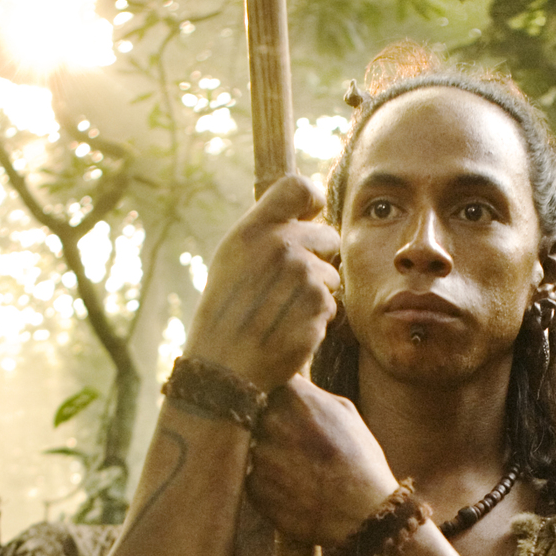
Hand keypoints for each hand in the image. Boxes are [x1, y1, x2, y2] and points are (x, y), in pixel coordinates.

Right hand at [183, 175, 341, 392]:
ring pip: (331, 275)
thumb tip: (307, 212)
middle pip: (328, 235)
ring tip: (283, 311)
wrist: (224, 367)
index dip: (313, 200)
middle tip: (289, 285)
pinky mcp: (318, 305)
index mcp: (254, 230)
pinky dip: (317, 318)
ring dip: (316, 293)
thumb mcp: (231, 260)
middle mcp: (280, 246)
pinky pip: (332, 305)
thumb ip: (265, 233)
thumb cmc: (226, 313)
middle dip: (318, 258)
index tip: (312, 215)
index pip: (299, 187)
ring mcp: (302, 275)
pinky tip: (290, 328)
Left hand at [246, 378, 400, 545]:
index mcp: (293, 396)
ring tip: (297, 468)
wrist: (364, 514)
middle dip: (269, 425)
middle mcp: (270, 420)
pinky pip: (252, 476)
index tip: (280, 404)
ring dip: (268, 455)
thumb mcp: (345, 413)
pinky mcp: (253, 486)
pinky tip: (293, 488)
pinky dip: (268, 481)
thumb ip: (311, 394)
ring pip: (251, 446)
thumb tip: (292, 382)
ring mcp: (258, 454)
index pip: (264, 379)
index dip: (271, 393)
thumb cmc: (361, 461)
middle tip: (293, 442)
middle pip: (253, 412)